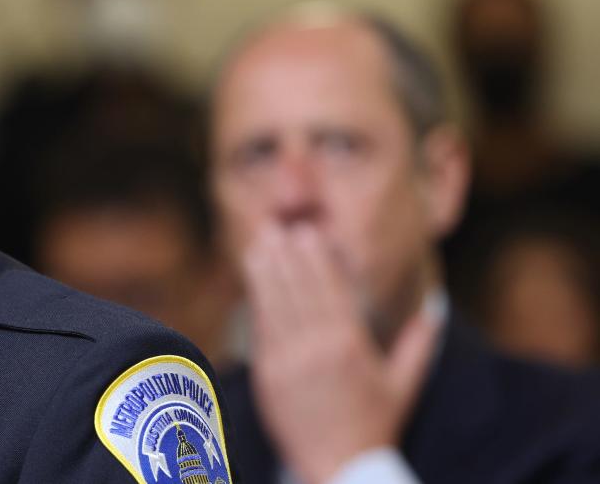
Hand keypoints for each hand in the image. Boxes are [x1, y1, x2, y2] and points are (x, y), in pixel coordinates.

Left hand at [240, 224, 438, 483]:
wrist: (338, 468)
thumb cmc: (374, 428)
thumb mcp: (403, 386)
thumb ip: (417, 345)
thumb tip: (432, 310)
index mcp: (351, 346)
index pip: (330, 290)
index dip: (316, 258)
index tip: (307, 232)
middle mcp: (318, 349)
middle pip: (298, 290)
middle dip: (286, 255)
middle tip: (276, 226)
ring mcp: (289, 362)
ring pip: (274, 305)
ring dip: (265, 271)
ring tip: (258, 243)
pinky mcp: (268, 376)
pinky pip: (260, 331)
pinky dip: (256, 303)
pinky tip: (252, 282)